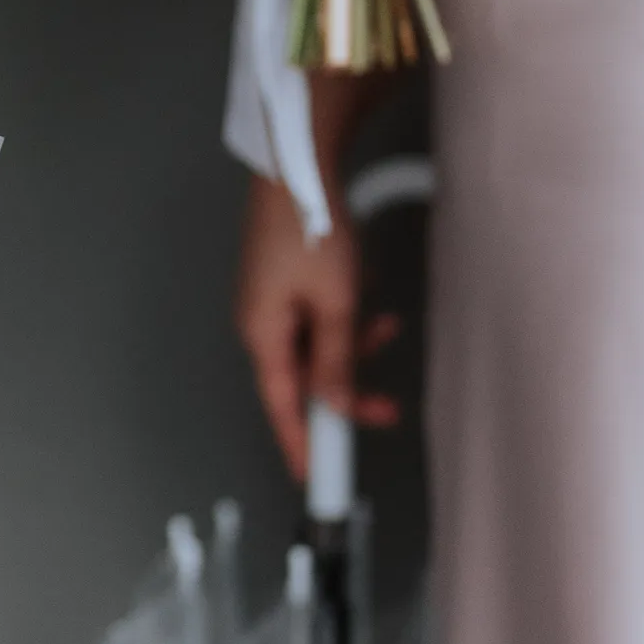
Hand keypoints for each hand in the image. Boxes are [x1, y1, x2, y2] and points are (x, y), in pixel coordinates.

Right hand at [235, 170, 400, 483]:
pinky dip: (342, 319)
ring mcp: (271, 301)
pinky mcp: (284, 282)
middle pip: (304, 378)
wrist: (298, 168)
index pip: (281, 405)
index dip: (299, 443)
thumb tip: (335, 401)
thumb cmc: (307, 227)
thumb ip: (337, 358)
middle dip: (346, 390)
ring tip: (384, 327)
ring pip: (316, 346)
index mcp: (261, 332)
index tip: (314, 475)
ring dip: (352, 345)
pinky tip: (363, 297)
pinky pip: (315, 319)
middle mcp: (259, 321)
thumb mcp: (335, 303)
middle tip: (384, 407)